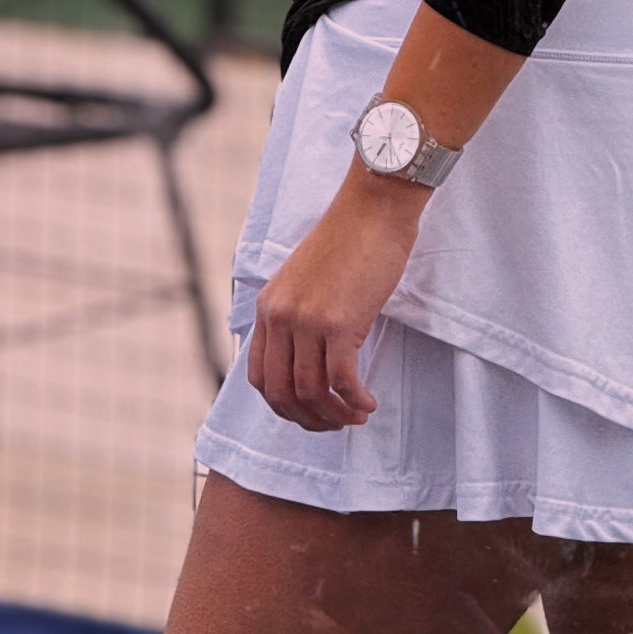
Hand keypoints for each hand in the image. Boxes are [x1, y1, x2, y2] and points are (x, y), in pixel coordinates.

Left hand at [249, 164, 426, 431]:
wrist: (373, 208)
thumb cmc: (350, 241)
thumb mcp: (306, 281)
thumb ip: (298, 316)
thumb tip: (308, 360)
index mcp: (267, 307)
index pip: (259, 377)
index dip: (282, 406)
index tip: (309, 413)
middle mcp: (280, 316)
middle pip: (281, 392)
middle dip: (308, 419)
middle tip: (335, 424)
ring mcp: (307, 320)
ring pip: (312, 391)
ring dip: (336, 414)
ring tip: (358, 416)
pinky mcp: (339, 322)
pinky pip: (342, 380)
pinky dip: (355, 400)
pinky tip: (369, 404)